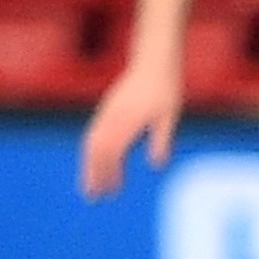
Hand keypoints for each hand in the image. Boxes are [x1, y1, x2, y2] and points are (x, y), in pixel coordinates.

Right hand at [80, 56, 183, 200]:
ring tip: (90, 184)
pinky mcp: (106, 110)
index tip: (111, 192)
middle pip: (95, 151)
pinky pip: (93, 134)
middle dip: (92, 174)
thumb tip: (156, 165)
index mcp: (127, 121)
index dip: (109, 174)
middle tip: (91, 196)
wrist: (153, 62)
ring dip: (89, 165)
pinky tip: (96, 161)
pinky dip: (92, 152)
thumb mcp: (168, 116)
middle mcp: (112, 118)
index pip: (112, 152)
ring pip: (91, 143)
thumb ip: (161, 139)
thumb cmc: (164, 89)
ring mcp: (106, 113)